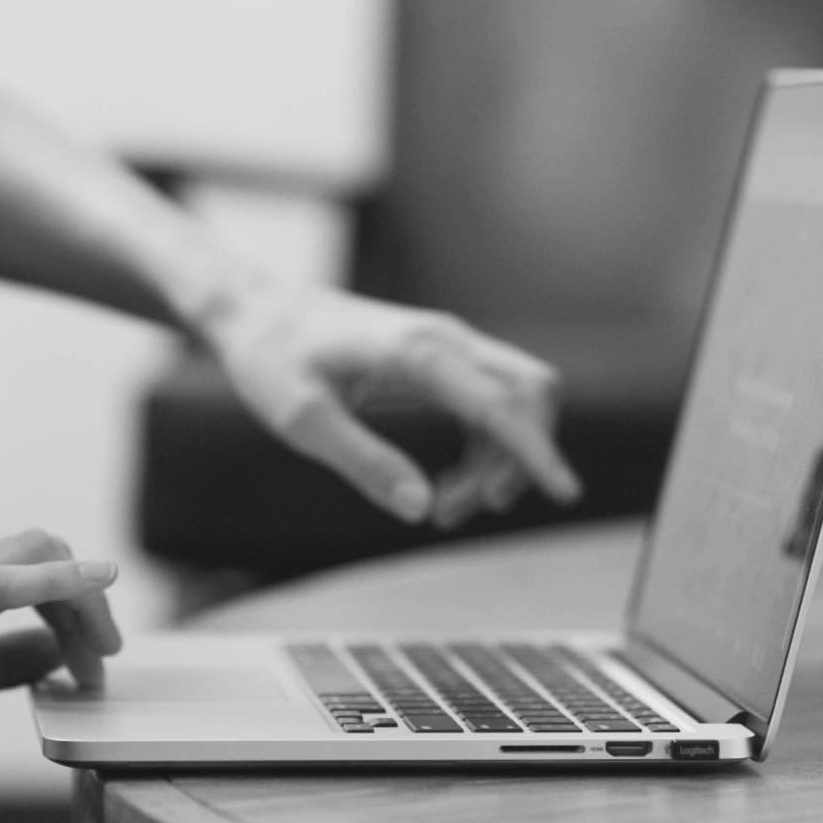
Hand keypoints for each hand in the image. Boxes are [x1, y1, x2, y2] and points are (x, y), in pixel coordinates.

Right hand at [0, 529, 120, 780]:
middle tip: (103, 660)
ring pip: (33, 555)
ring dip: (81, 604)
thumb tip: (54, 651)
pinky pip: (4, 581)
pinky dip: (58, 579)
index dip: (72, 600)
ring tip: (96, 661)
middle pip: (40, 547)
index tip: (90, 656)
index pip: (26, 560)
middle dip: (87, 602)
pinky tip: (95, 585)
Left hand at [205, 284, 581, 528]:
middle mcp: (445, 339)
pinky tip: (448, 484)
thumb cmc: (271, 360)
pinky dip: (486, 449)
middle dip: (519, 460)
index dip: (536, 452)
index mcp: (416, 352)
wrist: (256, 311)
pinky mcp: (441, 358)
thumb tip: (420, 507)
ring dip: (499, 462)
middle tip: (459, 511)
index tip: (566, 494)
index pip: (500, 402)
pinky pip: (492, 404)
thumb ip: (363, 462)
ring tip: (445, 509)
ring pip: (517, 402)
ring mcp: (448, 344)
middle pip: (531, 393)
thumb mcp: (302, 420)